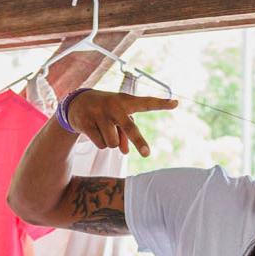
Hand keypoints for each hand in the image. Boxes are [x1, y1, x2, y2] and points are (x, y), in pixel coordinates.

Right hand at [64, 91, 178, 156]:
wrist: (78, 103)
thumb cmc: (107, 111)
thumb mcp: (119, 119)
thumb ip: (126, 135)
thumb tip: (125, 152)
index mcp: (126, 101)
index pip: (146, 103)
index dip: (161, 104)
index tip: (176, 103)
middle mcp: (114, 106)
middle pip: (129, 128)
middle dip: (139, 142)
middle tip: (147, 154)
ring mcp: (99, 114)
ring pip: (113, 143)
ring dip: (111, 143)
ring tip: (105, 131)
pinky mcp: (86, 123)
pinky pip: (100, 145)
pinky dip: (100, 143)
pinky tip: (94, 131)